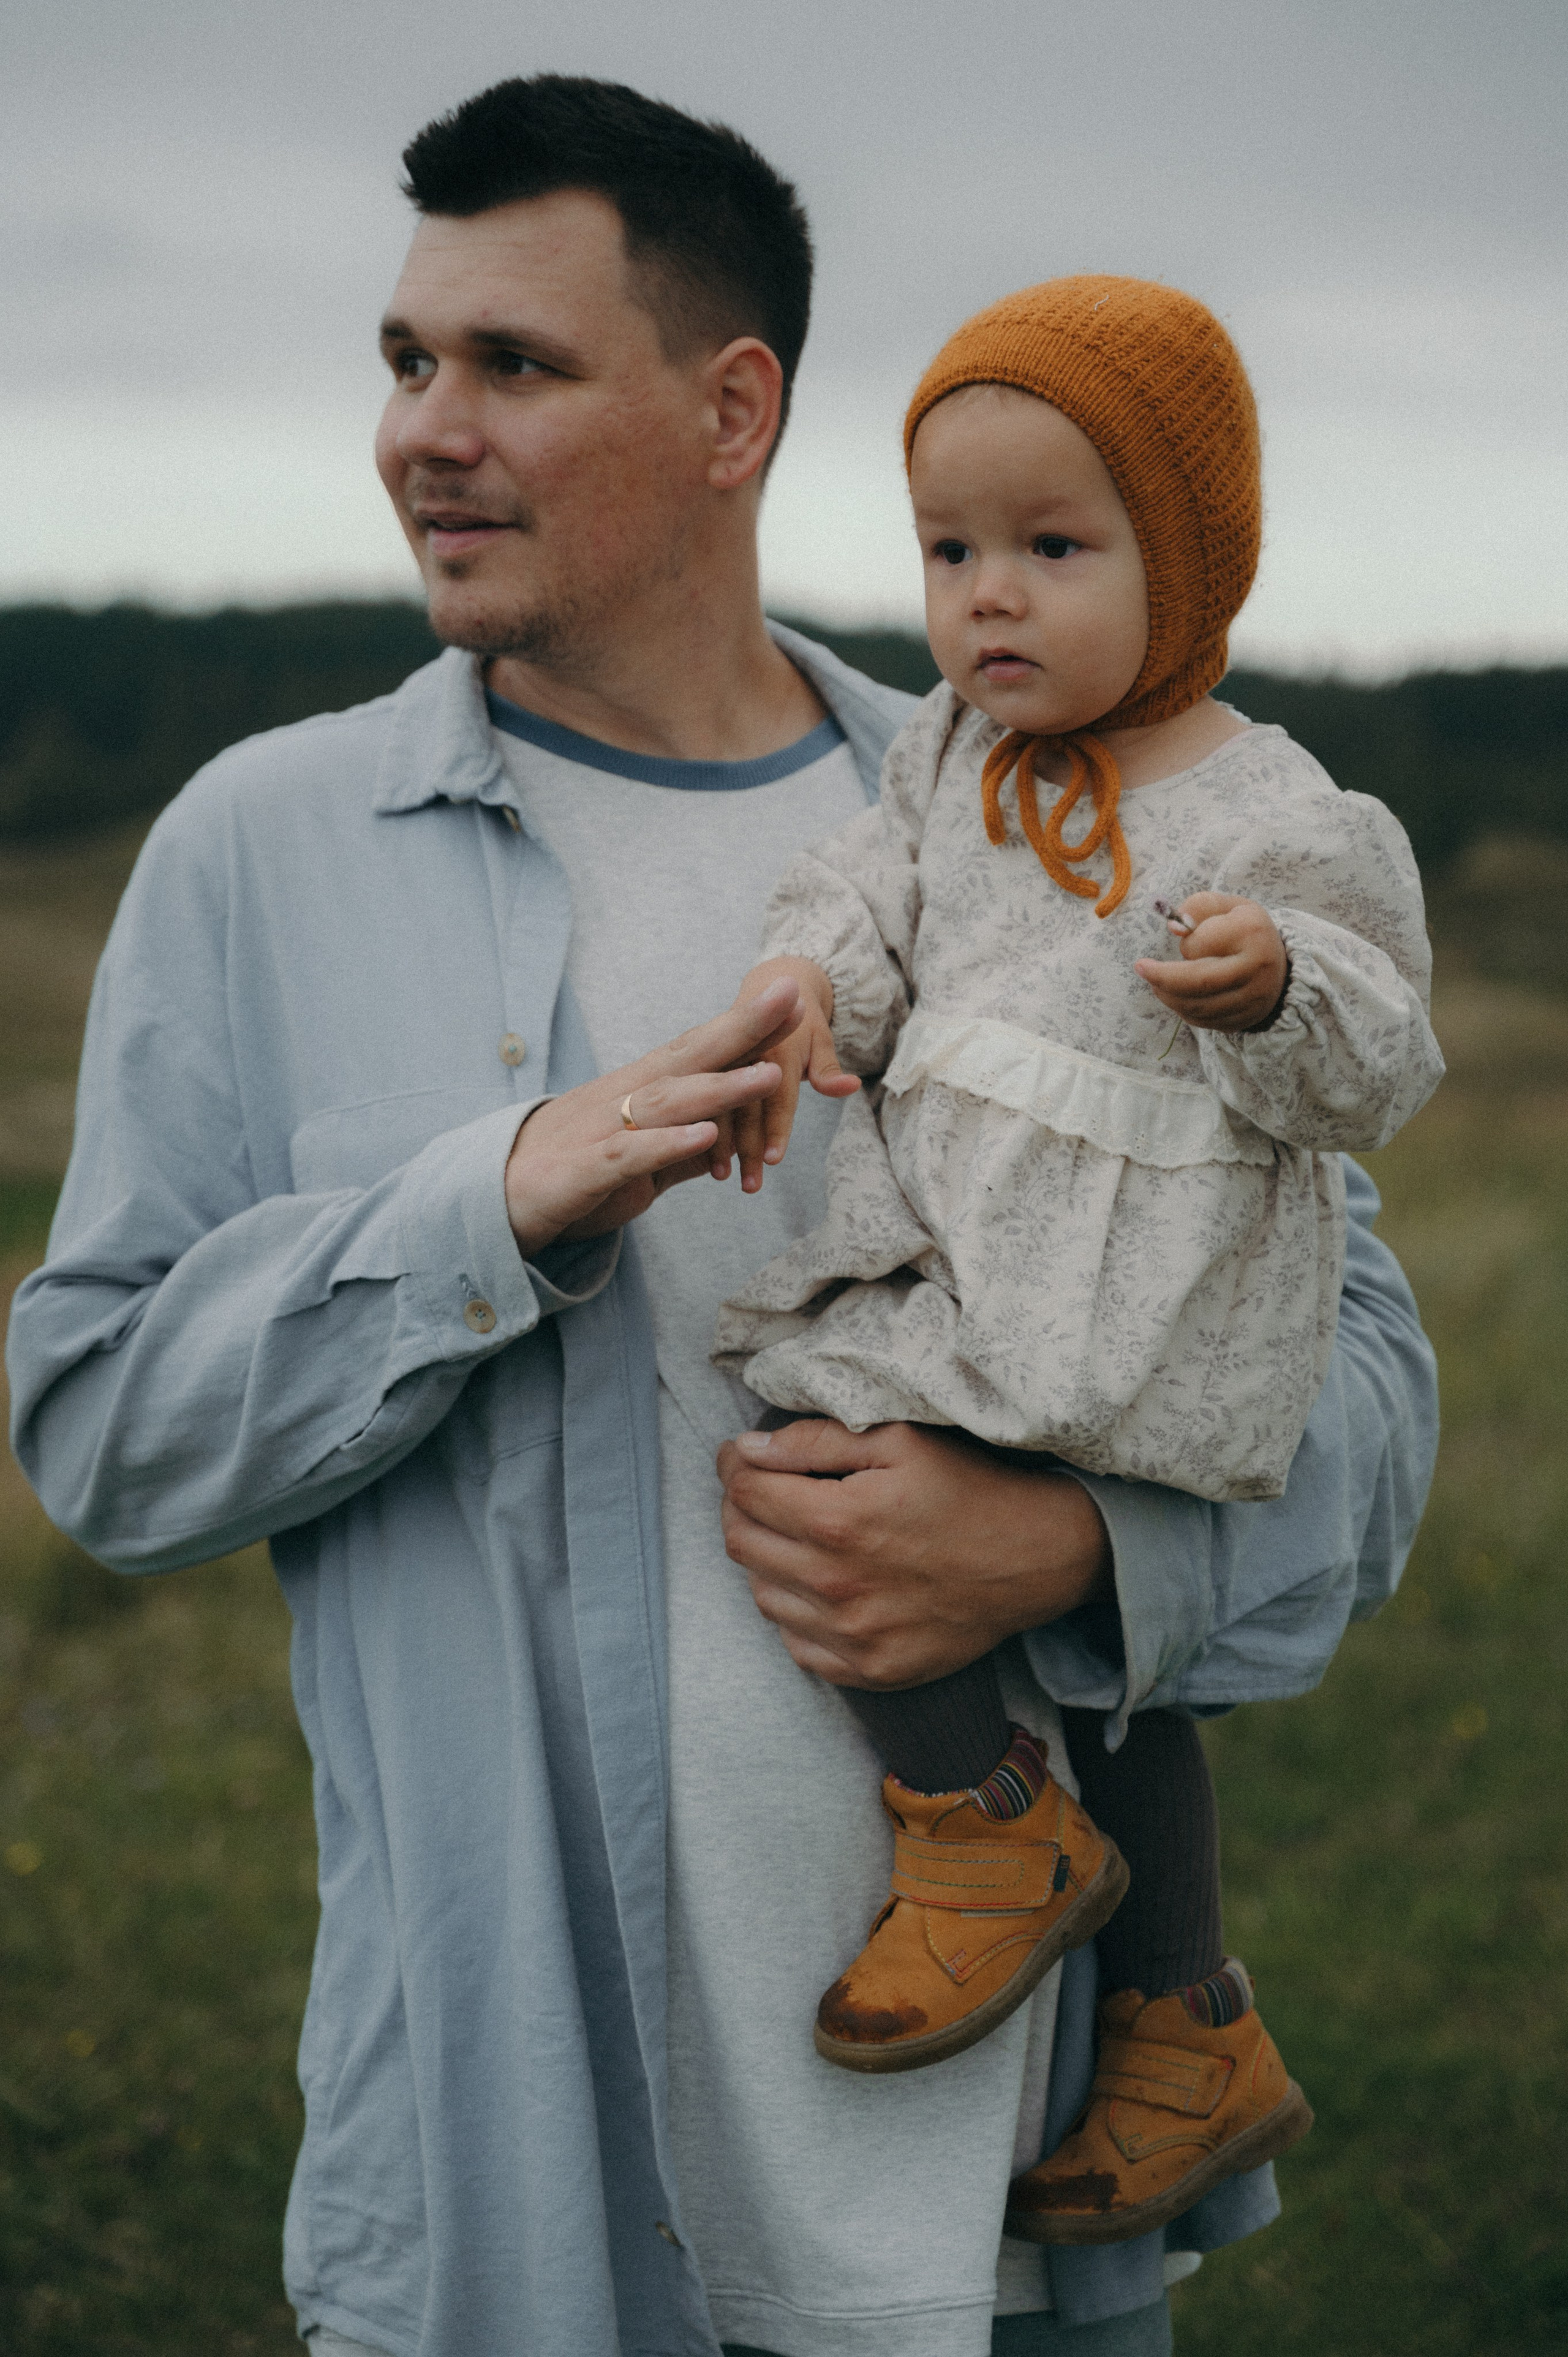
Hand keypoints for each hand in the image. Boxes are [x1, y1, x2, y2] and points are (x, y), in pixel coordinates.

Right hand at [504, 976, 801, 1256]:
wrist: (493, 1201)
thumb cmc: (573, 1176)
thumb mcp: (640, 1163)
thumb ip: (683, 1149)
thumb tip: (730, 1137)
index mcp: (638, 1093)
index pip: (697, 1050)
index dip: (743, 1026)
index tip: (791, 998)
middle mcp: (622, 1099)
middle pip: (688, 1056)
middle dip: (741, 1028)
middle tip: (789, 997)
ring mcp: (602, 1130)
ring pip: (668, 1102)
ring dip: (721, 1087)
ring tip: (770, 1075)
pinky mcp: (585, 1170)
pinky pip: (631, 1154)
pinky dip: (669, 1144)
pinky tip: (707, 1137)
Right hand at [710, 956, 858, 1192]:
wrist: (771, 986)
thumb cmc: (803, 1022)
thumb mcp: (820, 1039)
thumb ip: (828, 1068)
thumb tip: (849, 1086)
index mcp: (776, 1047)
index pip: (777, 1096)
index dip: (776, 1127)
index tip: (774, 1159)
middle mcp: (745, 1054)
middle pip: (746, 1107)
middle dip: (747, 1147)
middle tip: (752, 1184)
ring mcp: (722, 1060)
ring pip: (719, 1106)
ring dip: (719, 1145)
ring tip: (723, 1176)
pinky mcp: (707, 1066)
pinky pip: (701, 1100)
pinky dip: (703, 1128)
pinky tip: (703, 1157)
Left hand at [715, 1417, 1111, 1687]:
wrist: (1032, 1560)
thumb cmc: (966, 1489)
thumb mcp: (899, 1440)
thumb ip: (814, 1441)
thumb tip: (747, 1451)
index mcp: (840, 1523)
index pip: (744, 1492)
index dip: (734, 1465)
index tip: (740, 1455)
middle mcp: (837, 1586)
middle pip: (741, 1543)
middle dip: (740, 1507)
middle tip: (762, 1489)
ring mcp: (852, 1637)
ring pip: (761, 1595)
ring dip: (766, 1559)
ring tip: (795, 1534)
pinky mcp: (869, 1671)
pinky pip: (796, 1644)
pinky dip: (795, 1611)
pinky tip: (821, 1583)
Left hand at [1134, 893, 1289, 1034]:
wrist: (1278, 963)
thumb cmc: (1243, 930)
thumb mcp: (1225, 907)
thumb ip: (1197, 908)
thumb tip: (1174, 928)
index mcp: (1252, 933)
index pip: (1203, 943)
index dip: (1187, 943)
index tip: (1185, 936)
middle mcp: (1257, 968)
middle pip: (1198, 981)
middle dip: (1161, 977)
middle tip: (1141, 967)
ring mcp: (1253, 999)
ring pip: (1198, 1006)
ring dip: (1167, 995)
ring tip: (1155, 982)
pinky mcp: (1245, 1019)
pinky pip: (1204, 1021)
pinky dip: (1183, 1010)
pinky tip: (1175, 996)